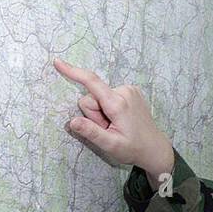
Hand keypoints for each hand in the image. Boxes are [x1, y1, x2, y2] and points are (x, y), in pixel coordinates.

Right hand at [53, 57, 175, 182]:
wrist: (154, 148)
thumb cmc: (133, 148)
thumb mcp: (111, 145)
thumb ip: (91, 132)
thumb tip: (72, 122)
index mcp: (118, 104)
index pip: (91, 83)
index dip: (73, 72)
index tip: (58, 62)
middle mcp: (124, 91)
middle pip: (92, 97)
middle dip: (94, 114)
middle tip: (108, 128)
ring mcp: (129, 90)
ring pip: (99, 96)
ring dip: (102, 112)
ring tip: (116, 125)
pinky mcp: (130, 91)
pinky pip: (108, 96)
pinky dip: (109, 108)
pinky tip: (120, 119)